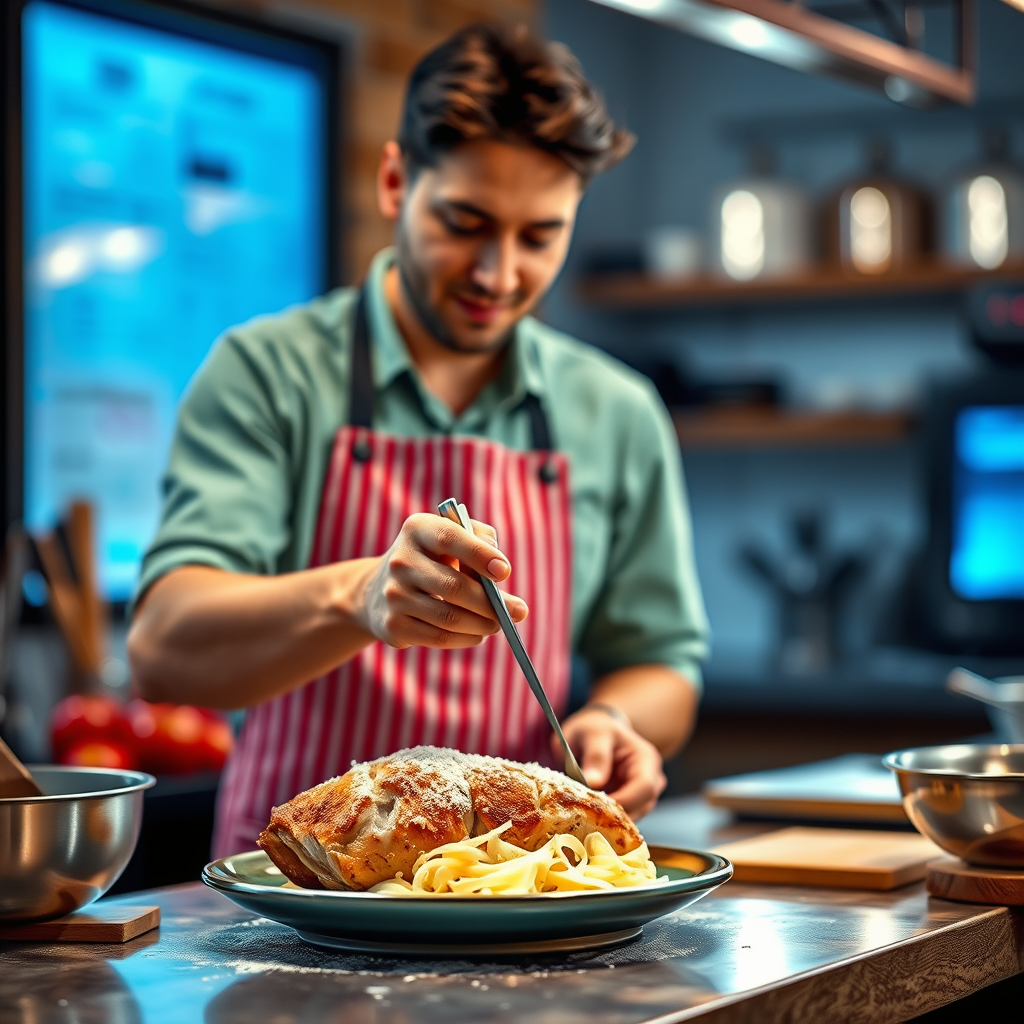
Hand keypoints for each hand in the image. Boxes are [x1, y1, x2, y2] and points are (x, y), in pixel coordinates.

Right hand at [355, 513, 527, 649]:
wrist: (378, 590)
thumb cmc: (435, 558)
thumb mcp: (454, 536)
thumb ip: (482, 540)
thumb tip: (501, 571)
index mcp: (418, 529)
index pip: (450, 538)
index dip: (480, 554)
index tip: (505, 572)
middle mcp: (401, 560)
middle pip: (454, 587)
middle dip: (491, 603)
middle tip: (517, 612)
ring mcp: (393, 595)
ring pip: (450, 617)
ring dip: (483, 625)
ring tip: (497, 624)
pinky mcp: (393, 626)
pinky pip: (439, 638)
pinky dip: (466, 639)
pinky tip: (477, 634)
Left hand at [557, 705, 665, 818]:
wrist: (595, 732)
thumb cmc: (596, 728)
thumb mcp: (594, 733)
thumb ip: (596, 755)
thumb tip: (594, 782)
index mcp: (646, 759)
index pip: (644, 787)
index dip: (623, 800)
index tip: (596, 806)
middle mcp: (651, 779)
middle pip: (641, 807)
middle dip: (615, 814)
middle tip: (585, 816)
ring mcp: (641, 795)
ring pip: (632, 818)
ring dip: (610, 821)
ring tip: (584, 817)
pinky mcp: (628, 805)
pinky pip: (622, 820)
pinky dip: (606, 822)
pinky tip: (588, 818)